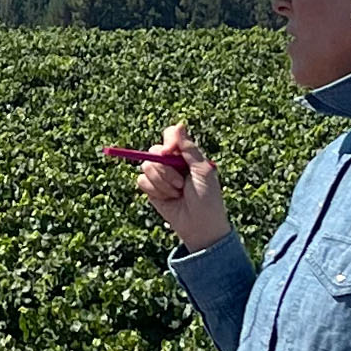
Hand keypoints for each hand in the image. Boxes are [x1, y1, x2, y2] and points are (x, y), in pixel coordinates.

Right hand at [135, 123, 229, 252]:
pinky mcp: (151, 190)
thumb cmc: (207, 198)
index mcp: (186, 155)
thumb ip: (189, 149)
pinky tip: (168, 199)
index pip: (171, 135)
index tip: (170, 151)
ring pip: (147, 166)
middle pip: (154, 150)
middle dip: (166, 168)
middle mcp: (171, 163)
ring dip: (163, 182)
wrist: (200, 226)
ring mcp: (160, 176)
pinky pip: (142, 181)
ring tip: (177, 192)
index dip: (168, 141)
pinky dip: (155, 191)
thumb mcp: (203, 170)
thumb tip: (179, 125)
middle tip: (180, 182)